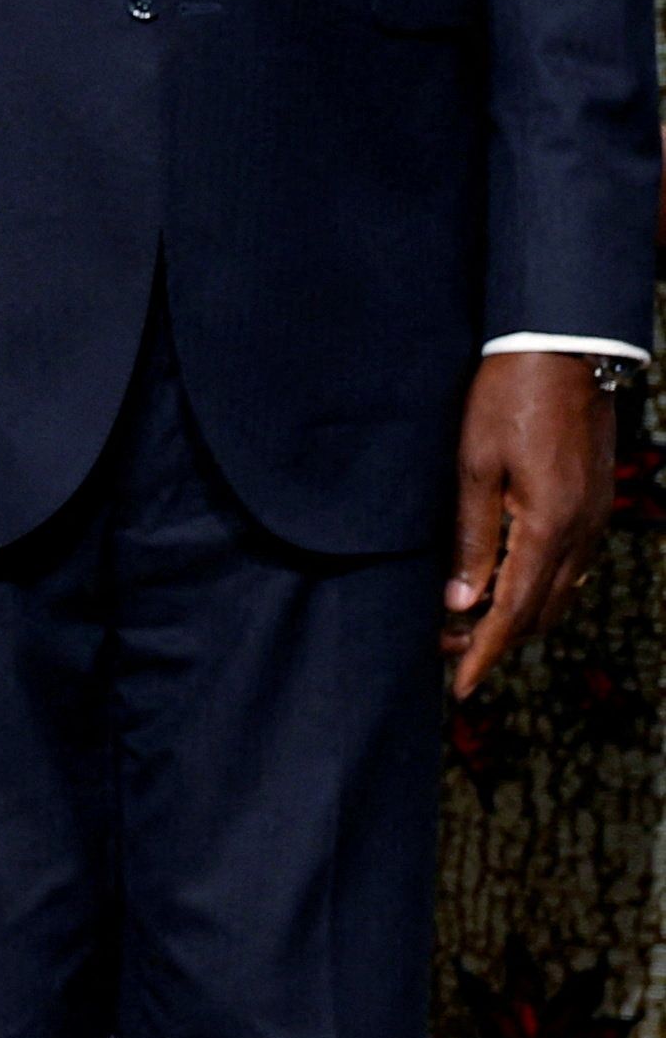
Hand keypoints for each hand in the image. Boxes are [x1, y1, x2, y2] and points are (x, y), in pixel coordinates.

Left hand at [446, 352, 614, 697]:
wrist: (561, 350)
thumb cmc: (506, 397)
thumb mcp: (474, 463)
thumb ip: (472, 535)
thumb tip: (462, 601)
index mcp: (549, 525)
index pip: (514, 611)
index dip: (485, 653)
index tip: (460, 686)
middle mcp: (581, 532)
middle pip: (540, 611)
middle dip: (494, 638)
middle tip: (443, 649)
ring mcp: (594, 519)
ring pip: (560, 593)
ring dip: (517, 614)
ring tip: (466, 621)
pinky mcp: (594, 504)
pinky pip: (571, 566)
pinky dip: (539, 587)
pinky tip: (507, 584)